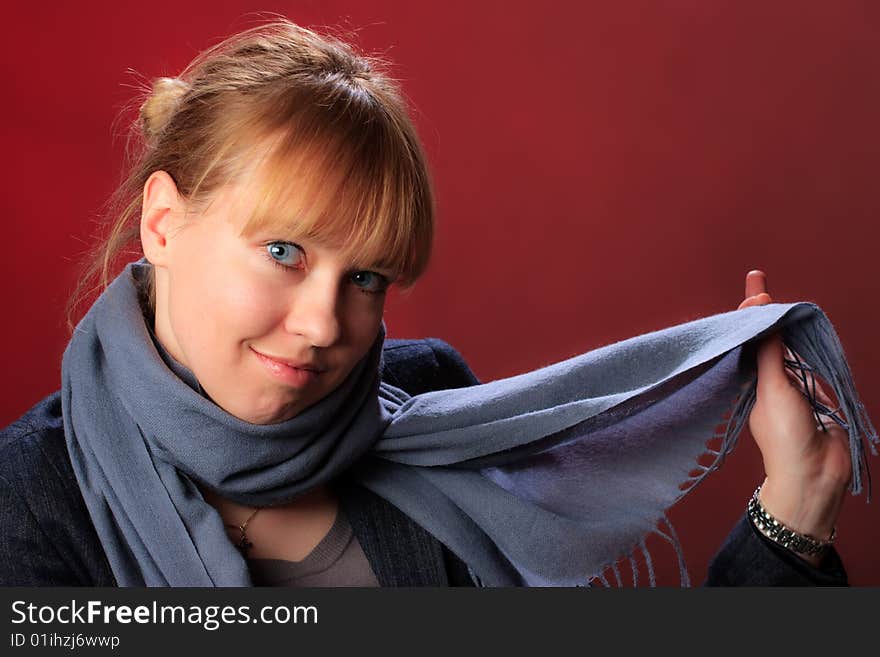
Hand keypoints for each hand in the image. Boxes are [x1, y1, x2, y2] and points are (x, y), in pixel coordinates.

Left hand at [737, 270, 851, 565]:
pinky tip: (803, 326)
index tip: (753, 283)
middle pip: (767, 337)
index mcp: (751, 380)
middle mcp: (770, 379)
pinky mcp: (817, 393)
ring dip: (785, 324)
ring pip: (790, 347)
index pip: (748, 337)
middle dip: (763, 311)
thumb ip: (769, 351)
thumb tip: (761, 311)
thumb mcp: (772, 388)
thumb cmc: (784, 435)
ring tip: (775, 295)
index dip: (749, 311)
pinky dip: (808, 345)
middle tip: (757, 278)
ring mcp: (794, 386)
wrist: (814, 474)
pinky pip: (812, 363)